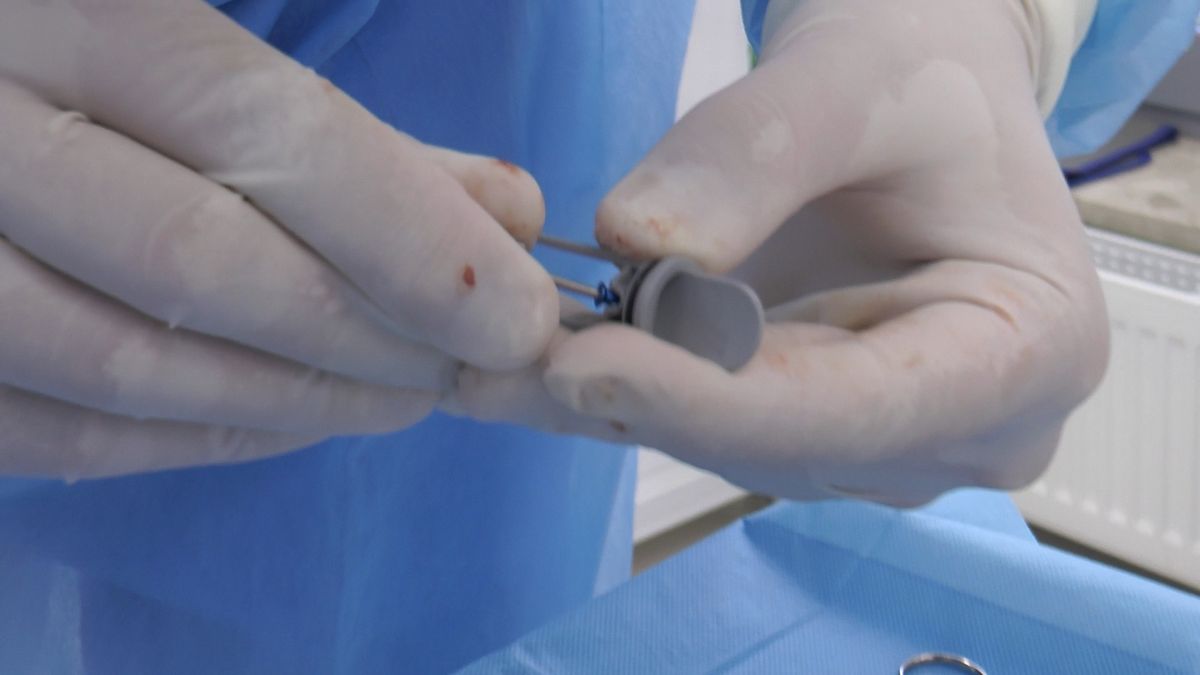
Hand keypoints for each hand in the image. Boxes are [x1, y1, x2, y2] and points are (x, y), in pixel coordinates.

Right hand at [0, 1, 556, 478]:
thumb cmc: (77, 47)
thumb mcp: (196, 41)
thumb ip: (343, 126)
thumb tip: (509, 216)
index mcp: (65, 13)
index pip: (264, 135)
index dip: (410, 242)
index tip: (516, 318)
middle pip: (202, 263)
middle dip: (370, 332)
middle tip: (466, 362)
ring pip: (129, 366)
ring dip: (300, 401)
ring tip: (404, 396)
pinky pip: (63, 434)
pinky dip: (199, 440)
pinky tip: (290, 421)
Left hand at [455, 0, 1107, 505]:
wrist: (912, 97)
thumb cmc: (918, 78)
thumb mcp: (855, 82)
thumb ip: (754, 159)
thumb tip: (637, 244)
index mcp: (1029, 352)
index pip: (860, 409)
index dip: (714, 400)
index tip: (582, 364)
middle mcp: (965, 429)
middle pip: (783, 441)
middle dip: (642, 397)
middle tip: (504, 352)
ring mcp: (881, 441)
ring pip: (728, 445)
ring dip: (614, 398)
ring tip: (501, 348)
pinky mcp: (807, 430)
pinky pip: (704, 425)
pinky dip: (618, 390)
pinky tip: (525, 366)